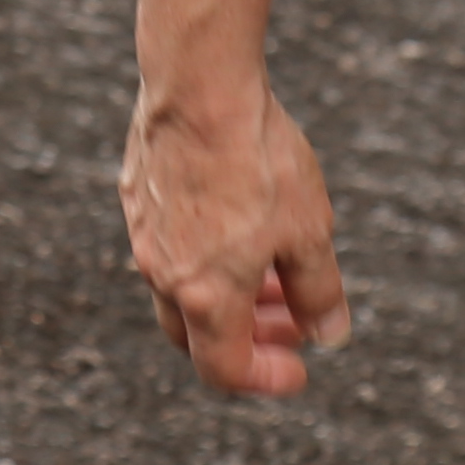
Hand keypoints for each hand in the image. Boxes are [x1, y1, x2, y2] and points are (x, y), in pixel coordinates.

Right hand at [120, 80, 353, 399]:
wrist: (200, 86)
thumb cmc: (258, 161)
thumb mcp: (309, 232)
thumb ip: (318, 291)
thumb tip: (328, 334)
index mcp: (206, 296)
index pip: (224, 369)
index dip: (265, 378)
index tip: (298, 368)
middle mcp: (164, 273)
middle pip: (197, 334)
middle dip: (249, 336)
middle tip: (294, 319)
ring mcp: (145, 233)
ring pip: (182, 286)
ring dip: (229, 292)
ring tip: (275, 270)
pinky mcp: (137, 193)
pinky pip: (168, 242)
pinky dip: (205, 254)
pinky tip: (239, 221)